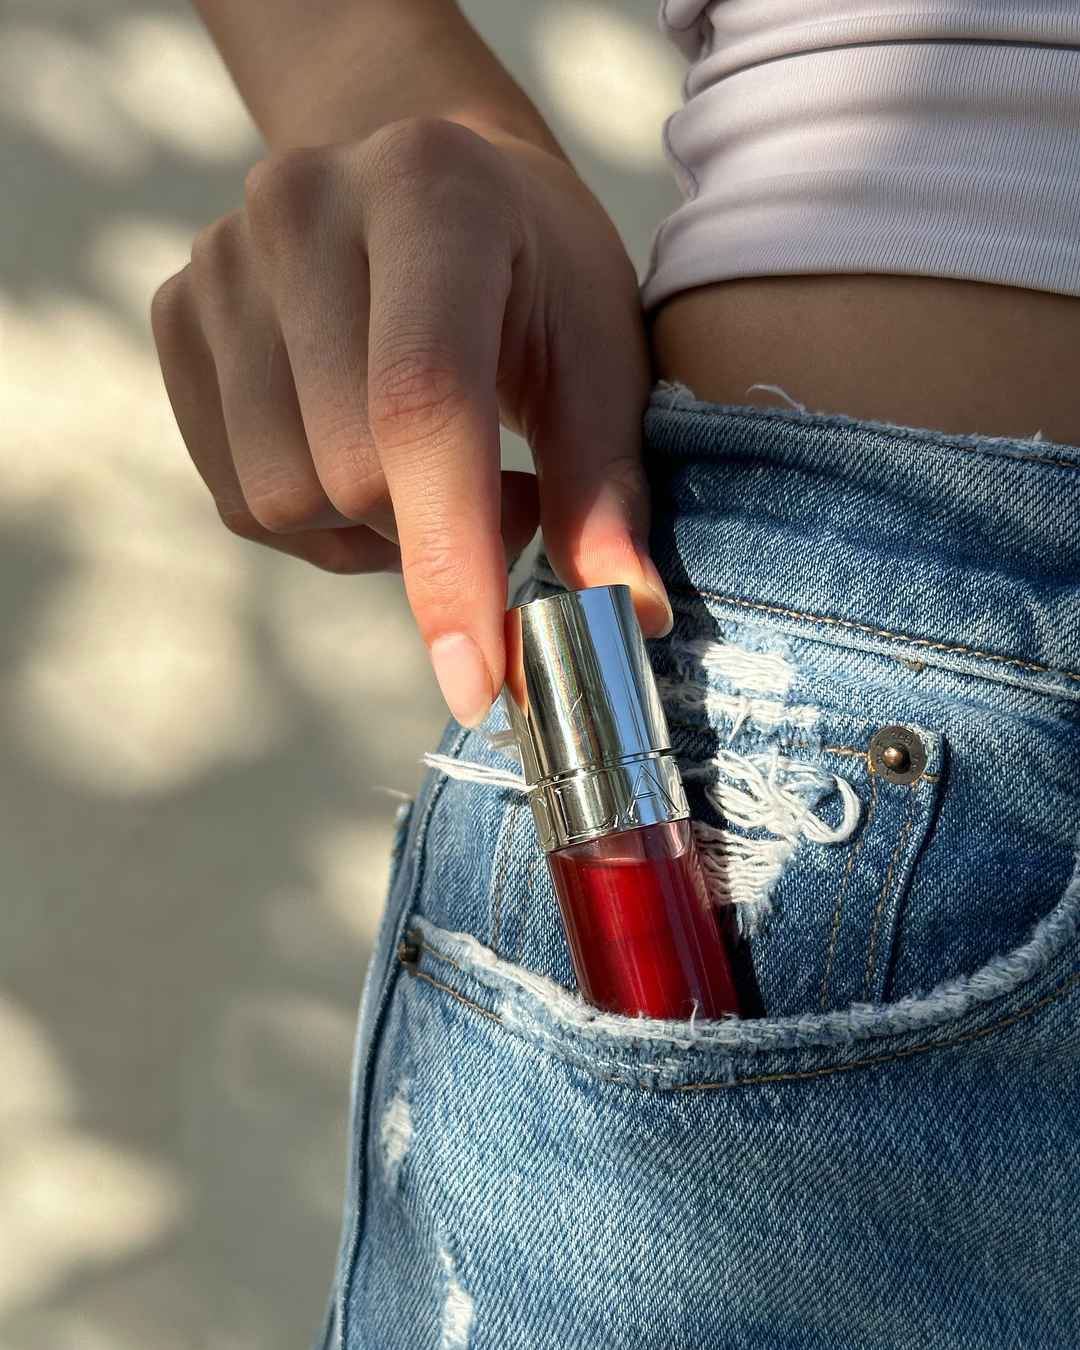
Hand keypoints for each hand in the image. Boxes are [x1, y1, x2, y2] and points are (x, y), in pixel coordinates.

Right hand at [151, 117, 670, 725]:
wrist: (431, 179)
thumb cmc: (537, 275)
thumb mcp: (601, 356)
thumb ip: (605, 485)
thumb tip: (623, 614)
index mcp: (431, 195)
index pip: (422, 406)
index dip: (451, 561)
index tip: (480, 685)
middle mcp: (302, 210)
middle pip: (343, 471)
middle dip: (432, 539)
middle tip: (508, 500)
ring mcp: (223, 262)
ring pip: (276, 499)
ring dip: (372, 537)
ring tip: (437, 475)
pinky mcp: (178, 314)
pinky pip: (236, 495)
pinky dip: (316, 522)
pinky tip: (369, 464)